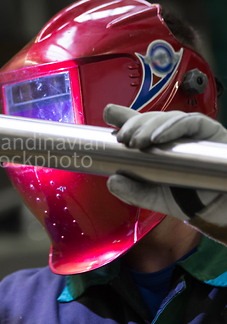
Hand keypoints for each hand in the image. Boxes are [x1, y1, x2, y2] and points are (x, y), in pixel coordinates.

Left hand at [103, 104, 226, 229]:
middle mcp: (174, 135)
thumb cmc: (192, 200)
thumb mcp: (157, 198)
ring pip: (167, 117)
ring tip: (135, 141)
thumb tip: (112, 181)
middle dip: (133, 124)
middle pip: (150, 119)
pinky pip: (191, 122)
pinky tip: (157, 138)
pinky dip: (172, 127)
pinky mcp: (210, 131)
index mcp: (159, 146)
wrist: (223, 210)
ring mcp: (192, 132)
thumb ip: (135, 192)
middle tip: (121, 138)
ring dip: (148, 126)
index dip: (124, 116)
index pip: (140, 125)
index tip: (109, 113)